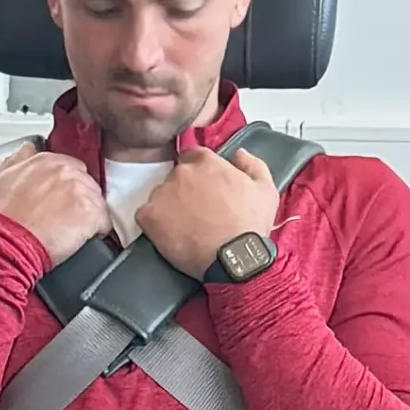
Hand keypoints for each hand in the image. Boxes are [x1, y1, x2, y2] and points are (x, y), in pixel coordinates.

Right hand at [0, 143, 110, 268]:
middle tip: (62, 216)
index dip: (63, 186)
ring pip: (96, 201)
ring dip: (86, 215)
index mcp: (47, 160)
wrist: (6, 242)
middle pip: (85, 183)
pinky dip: (96, 231)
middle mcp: (67, 171)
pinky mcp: (92, 213)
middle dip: (76, 199)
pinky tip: (80, 239)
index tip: (58, 199)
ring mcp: (82, 191)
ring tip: (68, 230)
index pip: (68, 167)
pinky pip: (104, 222)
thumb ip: (18, 160)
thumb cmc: (1, 218)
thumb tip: (27, 150)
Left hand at [134, 145, 278, 279]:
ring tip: (184, 224)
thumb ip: (251, 163)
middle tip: (196, 210)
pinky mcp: (148, 216)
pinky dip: (153, 222)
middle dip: (184, 189)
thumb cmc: (250, 224)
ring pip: (160, 195)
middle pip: (176, 176)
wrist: (233, 257)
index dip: (198, 171)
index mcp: (206, 161)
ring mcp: (162, 194)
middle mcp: (181, 173)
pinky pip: (145, 214)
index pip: (193, 156)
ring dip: (169, 205)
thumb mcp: (264, 188)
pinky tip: (169, 233)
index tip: (203, 186)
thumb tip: (238, 153)